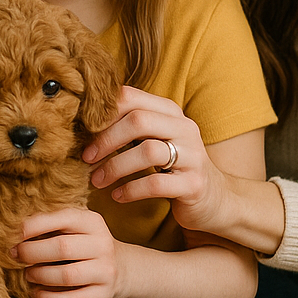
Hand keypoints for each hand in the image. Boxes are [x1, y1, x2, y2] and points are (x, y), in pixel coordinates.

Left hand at [12, 206, 122, 297]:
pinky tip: (36, 293)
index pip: (60, 219)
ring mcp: (106, 270)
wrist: (120, 268)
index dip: (32, 227)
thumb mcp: (74, 227)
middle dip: (32, 252)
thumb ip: (49, 224)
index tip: (12, 235)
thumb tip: (12, 230)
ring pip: (66, 275)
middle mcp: (102, 244)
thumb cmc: (84, 244)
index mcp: (91, 221)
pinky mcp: (103, 294)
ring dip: (39, 276)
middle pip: (61, 248)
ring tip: (27, 274)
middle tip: (15, 256)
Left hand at [81, 86, 232, 237]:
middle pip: (138, 120)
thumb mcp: (154, 139)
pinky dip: (131, 190)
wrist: (215, 200)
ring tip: (97, 180)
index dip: (103, 113)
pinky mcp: (194, 185)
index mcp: (170, 112)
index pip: (132, 97)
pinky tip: (117, 196)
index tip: (83, 132)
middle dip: (106, 140)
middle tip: (86, 158)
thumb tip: (82, 121)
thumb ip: (129, 126)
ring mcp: (193, 156)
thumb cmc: (173, 167)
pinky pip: (157, 183)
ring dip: (115, 167)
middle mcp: (185, 128)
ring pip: (148, 151)